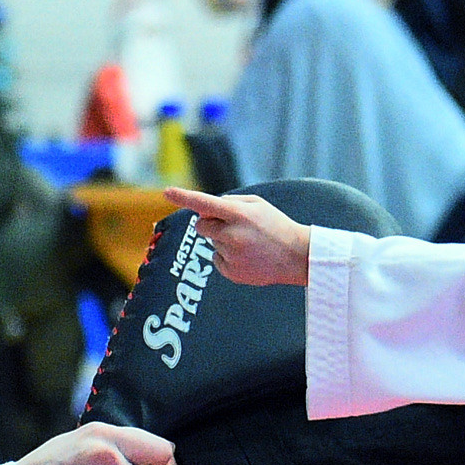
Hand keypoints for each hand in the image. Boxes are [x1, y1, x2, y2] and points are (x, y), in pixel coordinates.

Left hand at [162, 188, 311, 285]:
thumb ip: (229, 202)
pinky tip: (247, 257)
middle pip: (202, 225)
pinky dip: (227, 257)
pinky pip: (217, 260)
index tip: (167, 192)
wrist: (297, 257)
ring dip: (224, 241)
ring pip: (212, 243)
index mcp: (239, 215)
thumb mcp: (257, 204)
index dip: (184, 197)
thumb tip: (203, 209)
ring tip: (249, 244)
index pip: (204, 203)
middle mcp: (232, 235)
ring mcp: (231, 256)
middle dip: (211, 224)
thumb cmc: (275, 226)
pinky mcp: (232, 272)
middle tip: (234, 227)